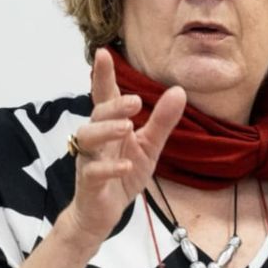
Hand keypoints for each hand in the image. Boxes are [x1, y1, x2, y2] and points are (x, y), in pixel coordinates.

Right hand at [61, 48, 185, 244]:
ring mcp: (89, 160)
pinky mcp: (89, 183)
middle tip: (135, 102)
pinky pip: (93, 171)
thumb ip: (162, 121)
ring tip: (127, 128)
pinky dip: (109, 168)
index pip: (105, 96)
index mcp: (110, 126)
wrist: (102, 213)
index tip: (103, 53)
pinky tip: (125, 165)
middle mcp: (96, 139)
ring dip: (106, 130)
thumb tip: (179, 91)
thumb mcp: (149, 146)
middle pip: (96, 113)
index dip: (103, 76)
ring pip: (87, 138)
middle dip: (113, 106)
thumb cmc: (122, 175)